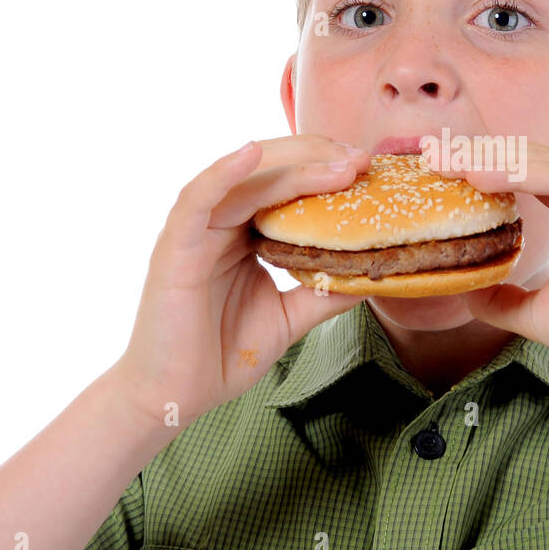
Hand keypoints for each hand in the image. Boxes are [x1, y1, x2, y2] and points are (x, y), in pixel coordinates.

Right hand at [109, 135, 370, 428]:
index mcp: (244, 233)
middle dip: (318, 158)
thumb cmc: (222, 355)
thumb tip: (373, 274)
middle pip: (269, 171)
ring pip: (244, 179)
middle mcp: (219, 223)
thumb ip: (324, 291)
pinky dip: (223, 172)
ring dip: (292, 163)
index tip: (368, 168)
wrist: (176, 397)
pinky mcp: (175, 246)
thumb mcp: (289, 317)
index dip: (326, 170)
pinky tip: (251, 152)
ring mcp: (195, 231)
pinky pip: (197, 199)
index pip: (286, 185)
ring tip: (337, 161)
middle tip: (362, 159)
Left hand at [426, 140, 548, 387]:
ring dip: (486, 158)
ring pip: (538, 160)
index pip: (526, 177)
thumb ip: (506, 297)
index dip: (481, 171)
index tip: (436, 172)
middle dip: (475, 154)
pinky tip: (476, 175)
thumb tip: (469, 292)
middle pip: (528, 159)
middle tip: (426, 152)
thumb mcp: (540, 310)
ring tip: (441, 161)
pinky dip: (514, 172)